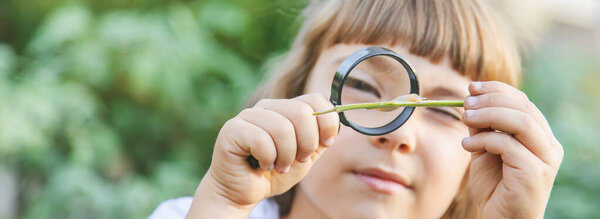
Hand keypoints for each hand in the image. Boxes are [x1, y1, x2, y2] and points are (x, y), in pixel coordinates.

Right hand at [186, 93, 338, 217]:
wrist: (244, 192)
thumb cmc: (274, 172)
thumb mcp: (306, 155)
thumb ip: (321, 138)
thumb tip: (336, 121)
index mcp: (285, 108)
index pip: (316, 99)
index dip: (327, 123)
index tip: (326, 144)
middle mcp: (266, 106)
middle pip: (302, 112)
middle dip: (307, 144)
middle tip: (298, 160)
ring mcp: (247, 115)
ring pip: (282, 128)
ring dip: (286, 156)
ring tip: (279, 166)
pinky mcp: (232, 129)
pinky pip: (261, 140)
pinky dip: (267, 159)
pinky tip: (261, 165)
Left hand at [461, 81, 562, 218]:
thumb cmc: (495, 186)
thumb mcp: (485, 149)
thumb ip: (483, 126)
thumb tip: (471, 99)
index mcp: (540, 136)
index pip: (523, 102)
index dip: (497, 89)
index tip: (472, 87)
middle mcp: (548, 146)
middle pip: (523, 107)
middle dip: (491, 100)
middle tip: (466, 103)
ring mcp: (545, 160)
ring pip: (521, 122)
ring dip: (489, 115)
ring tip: (465, 118)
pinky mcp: (535, 173)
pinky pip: (509, 145)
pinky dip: (484, 140)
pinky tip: (467, 146)